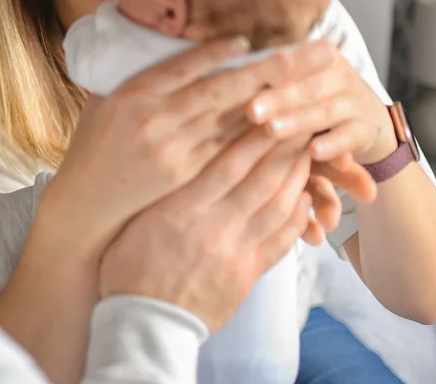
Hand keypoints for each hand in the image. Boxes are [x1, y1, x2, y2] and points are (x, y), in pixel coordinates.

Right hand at [46, 37, 338, 258]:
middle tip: (296, 55)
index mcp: (133, 94)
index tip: (246, 41)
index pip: (183, 65)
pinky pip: (228, 156)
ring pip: (229, 123)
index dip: (217, 52)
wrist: (85, 207)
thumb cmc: (94, 149)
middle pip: (217, 90)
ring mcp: (171, 152)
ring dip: (269, 105)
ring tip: (301, 89)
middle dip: (261, 71)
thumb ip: (136, 80)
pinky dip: (256, 142)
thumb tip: (163, 49)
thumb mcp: (103, 104)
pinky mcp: (185, 178)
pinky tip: (282, 134)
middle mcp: (154, 120)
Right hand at [98, 126, 314, 332]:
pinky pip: (281, 240)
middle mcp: (214, 227)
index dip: (254, 136)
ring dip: (295, 175)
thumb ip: (161, 187)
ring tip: (306, 150)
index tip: (270, 112)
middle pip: (259, 178)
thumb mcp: (136, 219)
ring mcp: (236, 252)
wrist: (144, 324)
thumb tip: (175, 152)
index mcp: (183, 209)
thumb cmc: (128, 267)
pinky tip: (304, 196)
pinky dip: (296, 215)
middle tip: (300, 120)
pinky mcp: (248, 275)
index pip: (227, 163)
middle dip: (283, 146)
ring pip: (276, 205)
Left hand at [247, 40, 396, 167]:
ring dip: (298, 120)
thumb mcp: (298, 87)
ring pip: (324, 111)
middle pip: (306, 86)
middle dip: (277, 98)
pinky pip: (350, 136)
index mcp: (318, 58)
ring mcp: (356, 102)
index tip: (242, 81)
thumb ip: (272, 80)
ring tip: (272, 129)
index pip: (291, 63)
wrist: (369, 123)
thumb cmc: (316, 104)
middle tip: (251, 111)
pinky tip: (313, 151)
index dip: (268, 72)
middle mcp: (340, 75)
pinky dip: (333, 144)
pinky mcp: (367, 129)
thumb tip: (228, 75)